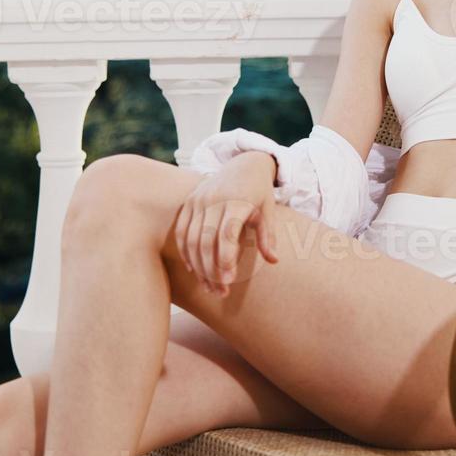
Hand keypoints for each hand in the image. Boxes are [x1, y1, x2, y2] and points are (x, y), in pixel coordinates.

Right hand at [175, 152, 280, 296]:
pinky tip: (194, 269)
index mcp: (236, 200)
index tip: (229, 281)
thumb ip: (268, 236)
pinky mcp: (189, 202)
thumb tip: (273, 261)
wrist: (244, 163)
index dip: (225, 259)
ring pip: (191, 239)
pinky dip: (185, 252)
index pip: (226, 235)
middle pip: (206, 241)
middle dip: (211, 270)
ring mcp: (198, 199)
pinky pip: (181, 231)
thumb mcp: (268, 211)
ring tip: (209, 286)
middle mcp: (214, 199)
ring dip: (198, 267)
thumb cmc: (259, 192)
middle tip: (220, 292)